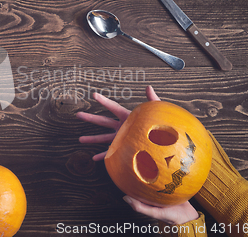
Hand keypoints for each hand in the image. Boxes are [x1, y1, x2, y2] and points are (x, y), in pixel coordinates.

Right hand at [77, 85, 198, 224]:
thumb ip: (154, 100)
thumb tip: (149, 88)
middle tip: (78, 114)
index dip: (104, 101)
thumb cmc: (165, 127)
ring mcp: (123, 139)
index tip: (93, 95)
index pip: (113, 107)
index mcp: (129, 117)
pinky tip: (95, 160)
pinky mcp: (126, 150)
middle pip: (103, 121)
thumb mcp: (159, 112)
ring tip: (80, 138)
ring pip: (104, 138)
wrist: (169, 146)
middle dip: (91, 118)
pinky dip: (104, 157)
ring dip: (92, 138)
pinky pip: (111, 154)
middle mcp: (123, 127)